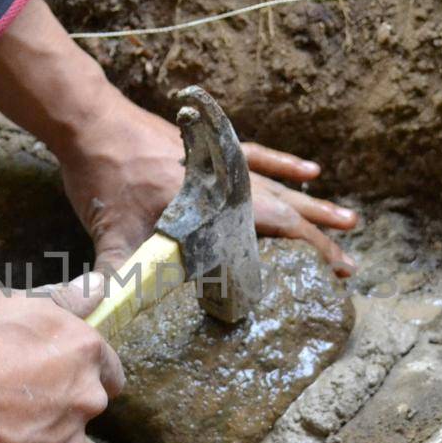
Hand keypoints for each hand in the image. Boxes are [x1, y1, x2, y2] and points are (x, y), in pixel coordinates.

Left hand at [0, 0, 358, 278]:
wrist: (91, 121)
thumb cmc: (103, 178)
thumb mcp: (109, 237)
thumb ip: (114, 280)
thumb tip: (102, 321)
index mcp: (211, 207)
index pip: (271, 234)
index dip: (307, 255)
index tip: (335, 275)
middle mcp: (226, 184)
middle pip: (287, 214)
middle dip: (320, 241)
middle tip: (350, 265)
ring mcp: (223, 163)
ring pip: (282, 187)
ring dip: (315, 206)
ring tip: (350, 221)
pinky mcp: (213, 148)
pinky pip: (260, 157)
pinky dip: (286, 165)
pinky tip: (311, 171)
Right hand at [0, 280, 121, 442]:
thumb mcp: (6, 307)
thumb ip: (60, 305)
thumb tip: (95, 289)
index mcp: (81, 353)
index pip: (109, 370)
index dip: (83, 372)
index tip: (61, 376)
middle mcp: (83, 401)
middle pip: (79, 408)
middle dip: (53, 405)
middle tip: (7, 400)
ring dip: (30, 439)